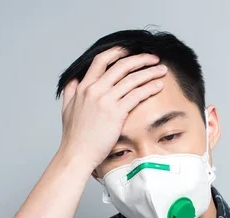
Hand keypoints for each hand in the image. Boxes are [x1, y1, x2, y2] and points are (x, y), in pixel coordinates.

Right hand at [58, 47, 166, 168]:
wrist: (77, 154)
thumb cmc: (74, 136)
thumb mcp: (67, 108)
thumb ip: (71, 91)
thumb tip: (75, 79)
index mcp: (83, 87)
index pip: (101, 60)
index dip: (118, 52)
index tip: (131, 50)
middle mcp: (94, 89)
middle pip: (121, 65)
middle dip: (140, 59)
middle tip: (153, 58)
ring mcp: (105, 100)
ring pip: (132, 79)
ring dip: (150, 72)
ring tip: (162, 71)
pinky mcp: (116, 113)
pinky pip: (136, 95)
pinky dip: (149, 88)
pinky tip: (158, 86)